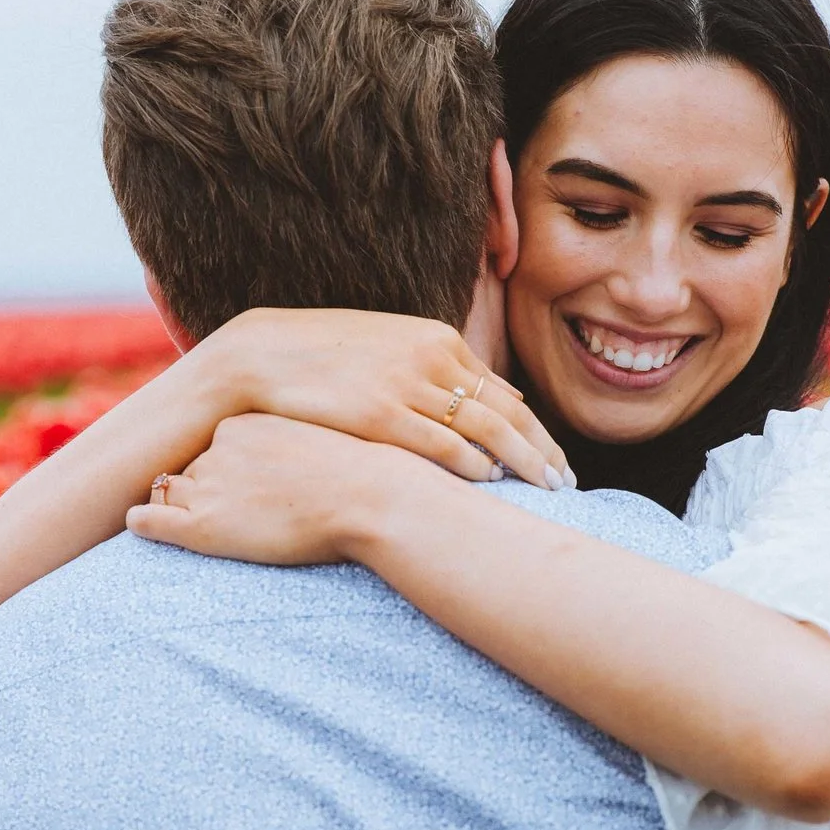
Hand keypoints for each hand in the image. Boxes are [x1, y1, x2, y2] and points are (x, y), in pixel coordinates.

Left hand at [124, 414, 445, 566]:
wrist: (372, 499)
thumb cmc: (362, 477)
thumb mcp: (321, 439)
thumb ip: (291, 440)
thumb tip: (286, 456)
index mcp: (244, 421)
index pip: (215, 444)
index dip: (224, 467)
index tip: (236, 480)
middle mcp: (219, 447)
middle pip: (192, 468)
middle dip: (201, 486)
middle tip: (220, 504)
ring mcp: (209, 484)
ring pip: (171, 491)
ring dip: (177, 505)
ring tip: (191, 519)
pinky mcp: (202, 525)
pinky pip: (148, 519)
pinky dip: (142, 521)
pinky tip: (137, 522)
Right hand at [189, 307, 570, 489]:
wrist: (261, 354)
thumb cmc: (322, 357)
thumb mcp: (387, 348)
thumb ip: (433, 370)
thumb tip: (480, 395)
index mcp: (436, 339)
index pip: (501, 391)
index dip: (533, 428)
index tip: (553, 457)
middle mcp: (432, 358)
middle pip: (507, 411)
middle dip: (543, 449)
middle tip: (567, 482)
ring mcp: (408, 386)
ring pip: (486, 429)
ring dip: (524, 462)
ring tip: (547, 490)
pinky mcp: (382, 414)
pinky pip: (444, 445)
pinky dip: (475, 466)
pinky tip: (494, 484)